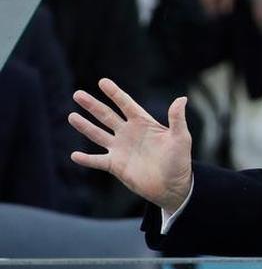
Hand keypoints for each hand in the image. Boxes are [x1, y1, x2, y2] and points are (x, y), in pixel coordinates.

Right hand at [68, 78, 193, 213]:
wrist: (173, 187)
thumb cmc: (180, 161)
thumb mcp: (181, 138)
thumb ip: (177, 119)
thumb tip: (182, 99)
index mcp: (143, 124)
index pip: (126, 104)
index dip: (115, 93)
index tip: (102, 82)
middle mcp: (129, 133)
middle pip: (107, 116)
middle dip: (92, 105)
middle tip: (77, 94)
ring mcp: (120, 149)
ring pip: (98, 134)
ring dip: (84, 126)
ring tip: (71, 116)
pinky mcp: (116, 165)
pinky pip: (97, 161)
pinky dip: (86, 159)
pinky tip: (74, 155)